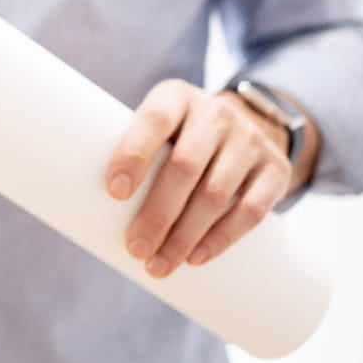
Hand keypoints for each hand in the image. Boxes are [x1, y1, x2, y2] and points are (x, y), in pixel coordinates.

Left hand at [105, 79, 292, 277]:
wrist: (246, 121)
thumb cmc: (178, 135)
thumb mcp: (158, 128)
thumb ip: (134, 155)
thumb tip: (88, 214)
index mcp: (175, 97)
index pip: (153, 121)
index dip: (133, 155)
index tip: (114, 193)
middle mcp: (215, 113)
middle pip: (184, 167)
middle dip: (157, 214)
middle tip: (136, 248)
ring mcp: (249, 139)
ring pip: (215, 194)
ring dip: (184, 236)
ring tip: (159, 264)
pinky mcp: (275, 168)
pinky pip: (251, 210)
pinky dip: (221, 238)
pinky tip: (196, 257)